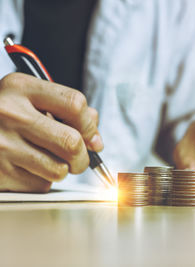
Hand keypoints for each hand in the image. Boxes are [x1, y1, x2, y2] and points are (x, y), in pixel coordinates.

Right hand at [0, 73, 102, 191]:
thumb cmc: (2, 115)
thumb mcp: (28, 99)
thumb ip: (66, 111)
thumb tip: (95, 139)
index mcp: (21, 88)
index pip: (75, 104)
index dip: (90, 125)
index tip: (91, 136)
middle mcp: (9, 113)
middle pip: (71, 141)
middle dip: (83, 156)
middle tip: (79, 158)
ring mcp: (0, 144)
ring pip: (59, 169)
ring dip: (63, 170)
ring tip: (50, 162)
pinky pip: (40, 185)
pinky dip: (42, 181)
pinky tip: (28, 169)